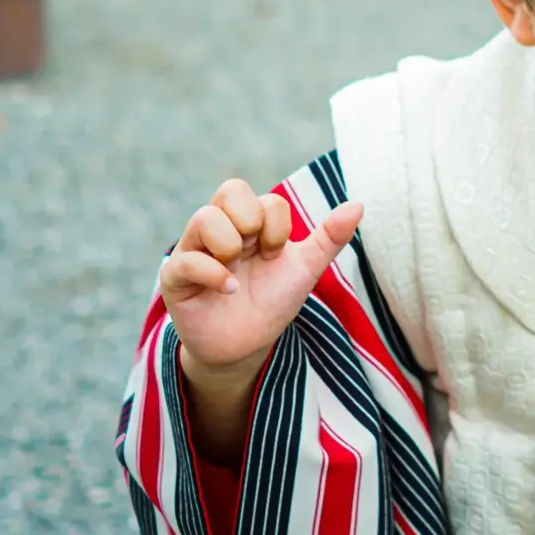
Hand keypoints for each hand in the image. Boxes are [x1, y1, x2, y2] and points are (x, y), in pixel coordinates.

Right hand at [159, 179, 361, 376]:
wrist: (247, 345)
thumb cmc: (273, 300)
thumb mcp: (305, 268)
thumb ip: (329, 237)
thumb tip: (358, 204)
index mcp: (250, 221)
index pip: (266, 197)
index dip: (278, 225)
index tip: (276, 254)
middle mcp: (220, 229)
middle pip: (230, 190)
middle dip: (253, 221)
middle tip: (258, 253)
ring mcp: (195, 251)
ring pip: (203, 218)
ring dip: (230, 244)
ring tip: (238, 272)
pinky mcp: (176, 278)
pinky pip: (185, 261)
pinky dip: (213, 273)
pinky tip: (228, 289)